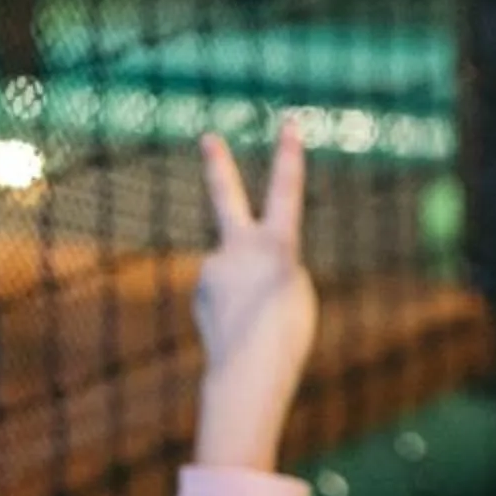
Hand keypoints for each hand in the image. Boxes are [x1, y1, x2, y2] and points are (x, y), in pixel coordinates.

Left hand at [192, 123, 319, 471]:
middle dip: (218, 165)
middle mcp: (238, 248)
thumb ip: (273, 263)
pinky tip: (240, 328)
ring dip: (247, 291)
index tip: (288, 122)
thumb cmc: (285, 337)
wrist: (246, 373)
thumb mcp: (295, 292)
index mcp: (278, 247)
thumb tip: (240, 259)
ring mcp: (213, 266)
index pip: (285, 192)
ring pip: (236, 270)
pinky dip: (235, 306)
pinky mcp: (200, 288)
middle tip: (207, 137)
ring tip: (256, 322)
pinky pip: (224, 290)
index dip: (289, 157)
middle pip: (225, 196)